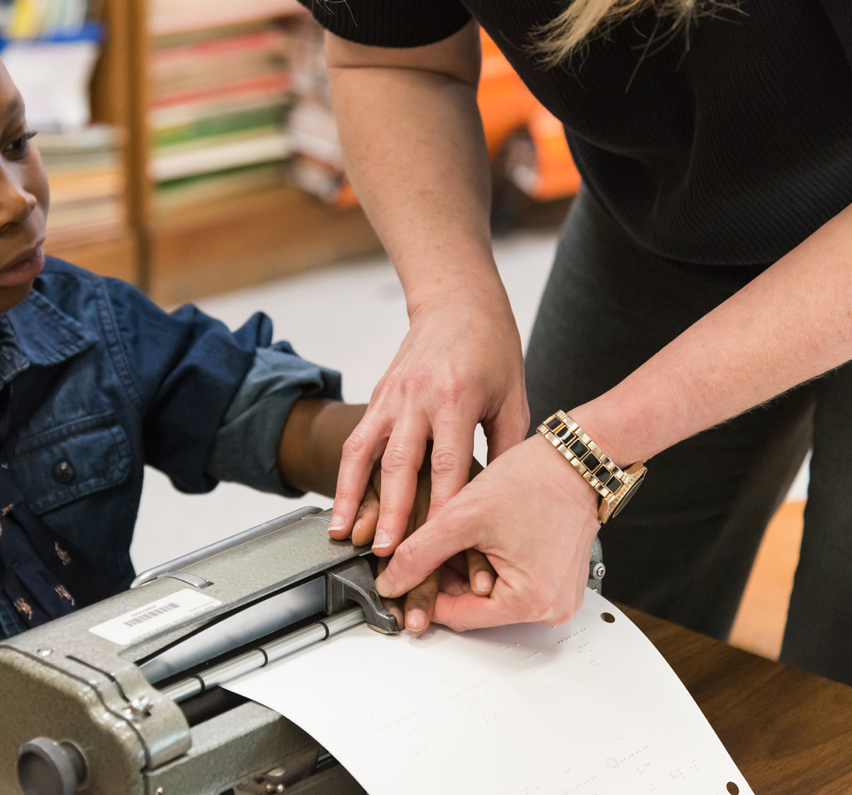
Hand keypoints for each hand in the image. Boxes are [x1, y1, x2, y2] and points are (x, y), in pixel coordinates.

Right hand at [328, 295, 528, 557]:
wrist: (457, 300)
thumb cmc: (492, 347)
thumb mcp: (513, 398)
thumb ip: (504, 449)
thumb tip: (496, 501)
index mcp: (457, 397)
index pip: (447, 464)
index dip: (440, 507)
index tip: (436, 543)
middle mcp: (417, 397)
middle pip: (400, 464)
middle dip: (391, 512)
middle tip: (386, 552)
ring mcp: (391, 396)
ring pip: (365, 454)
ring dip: (352, 497)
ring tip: (343, 535)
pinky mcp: (377, 396)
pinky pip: (356, 441)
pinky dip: (344, 477)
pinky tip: (339, 507)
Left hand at [375, 435, 600, 629]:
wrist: (575, 459)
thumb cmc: (534, 480)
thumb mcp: (463, 517)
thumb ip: (420, 554)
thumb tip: (390, 581)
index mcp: (530, 602)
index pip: (457, 616)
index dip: (422, 597)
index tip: (397, 584)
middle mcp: (550, 608)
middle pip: (474, 608)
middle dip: (444, 581)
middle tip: (418, 555)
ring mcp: (557, 596)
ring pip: (489, 594)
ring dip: (464, 572)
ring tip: (448, 541)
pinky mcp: (557, 581)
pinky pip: (509, 583)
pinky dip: (486, 565)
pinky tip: (473, 541)